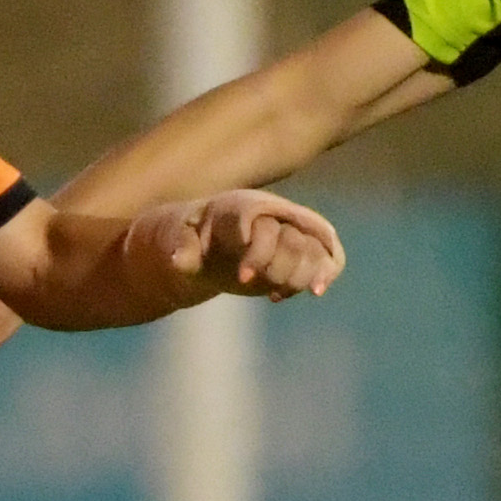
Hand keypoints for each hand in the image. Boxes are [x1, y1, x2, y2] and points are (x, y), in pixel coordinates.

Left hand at [131, 190, 345, 301]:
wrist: (193, 248)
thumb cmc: (178, 238)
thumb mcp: (170, 240)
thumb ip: (179, 245)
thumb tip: (180, 258)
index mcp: (239, 207)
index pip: (264, 225)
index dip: (258, 253)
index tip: (242, 279)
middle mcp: (271, 215)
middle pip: (295, 240)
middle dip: (280, 269)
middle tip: (255, 285)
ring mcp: (287, 231)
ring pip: (316, 250)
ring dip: (302, 277)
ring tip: (275, 293)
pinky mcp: (297, 251)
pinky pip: (329, 257)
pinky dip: (323, 276)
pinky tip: (304, 293)